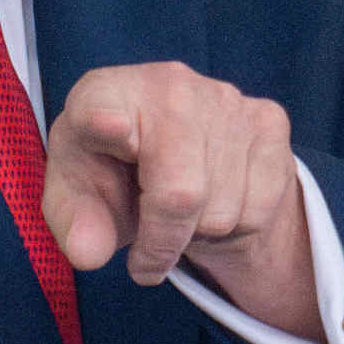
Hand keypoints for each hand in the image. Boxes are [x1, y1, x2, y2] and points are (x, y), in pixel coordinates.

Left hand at [42, 64, 320, 342]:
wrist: (180, 158)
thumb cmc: (115, 175)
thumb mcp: (80, 200)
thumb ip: (75, 225)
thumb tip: (86, 252)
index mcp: (103, 95)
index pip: (102, 104)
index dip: (105, 119)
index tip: (109, 128)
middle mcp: (168, 85)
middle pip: (180, 192)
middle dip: (163, 242)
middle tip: (147, 258)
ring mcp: (225, 99)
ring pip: (222, 211)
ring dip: (199, 232)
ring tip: (181, 211)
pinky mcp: (268, 119)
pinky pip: (259, 207)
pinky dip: (236, 225)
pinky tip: (214, 200)